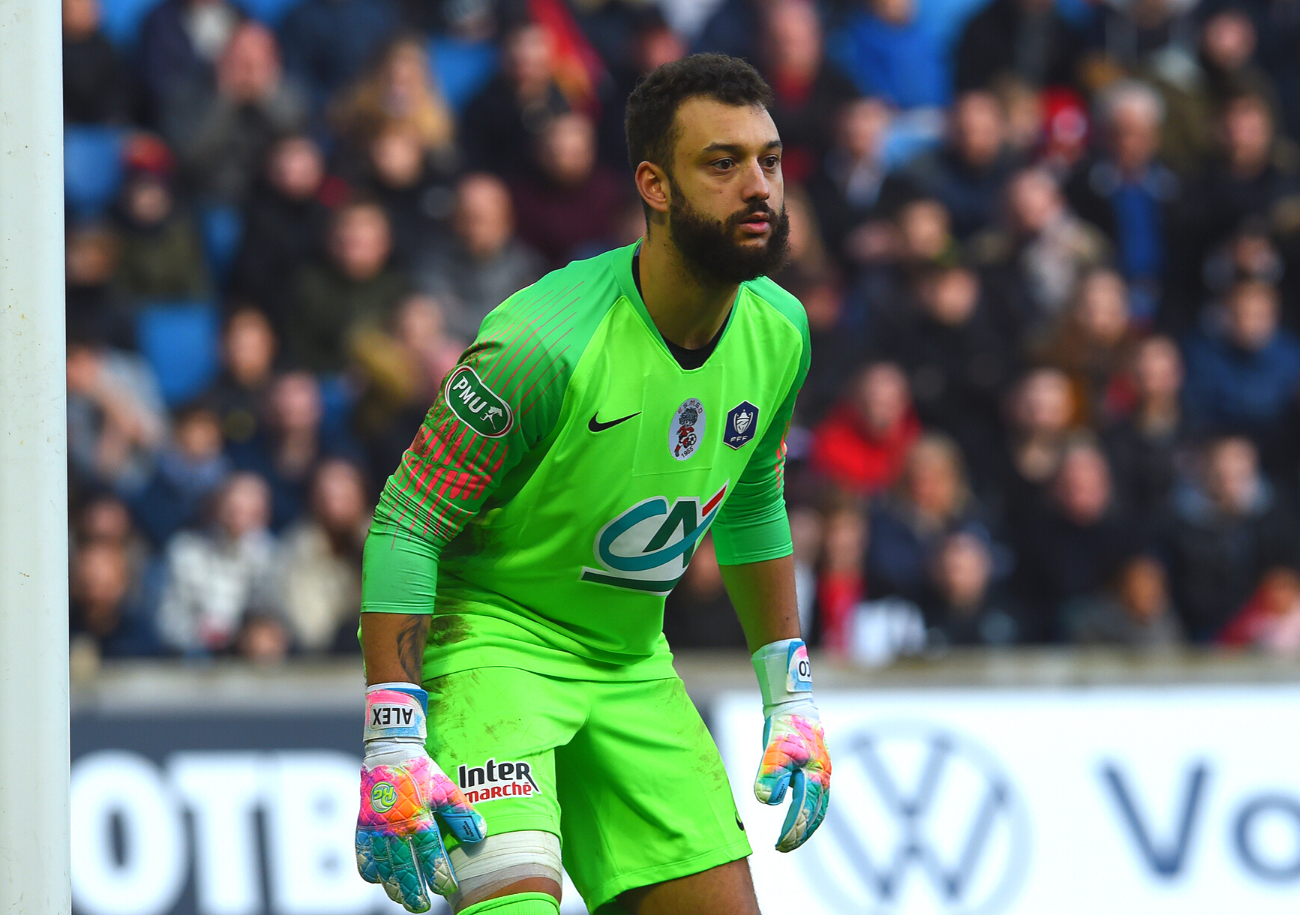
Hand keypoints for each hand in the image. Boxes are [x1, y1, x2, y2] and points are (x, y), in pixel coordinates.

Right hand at [356, 685, 485, 911]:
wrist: (390, 752)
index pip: (431, 854)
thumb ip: (462, 813)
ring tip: (403, 900)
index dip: (439, 874)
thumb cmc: (422, 771)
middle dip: (413, 891)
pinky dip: (369, 870)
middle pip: (404, 868)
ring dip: (392, 886)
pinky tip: (378, 880)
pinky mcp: (363, 825)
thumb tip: (481, 834)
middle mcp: (396, 827)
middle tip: (422, 907)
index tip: (448, 889)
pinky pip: (362, 854)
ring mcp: (377, 828)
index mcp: (419, 817)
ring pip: (382, 866)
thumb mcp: (446, 788)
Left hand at [753, 703, 830, 851]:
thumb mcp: (774, 751)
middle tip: (783, 847)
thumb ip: (771, 776)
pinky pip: (813, 795)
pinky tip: (795, 812)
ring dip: (805, 823)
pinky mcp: (814, 767)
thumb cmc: (785, 728)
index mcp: (814, 777)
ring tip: (791, 836)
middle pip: (815, 814)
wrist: (794, 705)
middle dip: (800, 833)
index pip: (804, 813)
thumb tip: (768, 802)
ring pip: (817, 806)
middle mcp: (821, 777)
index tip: (779, 845)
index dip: (792, 831)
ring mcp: (820, 772)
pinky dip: (807, 809)